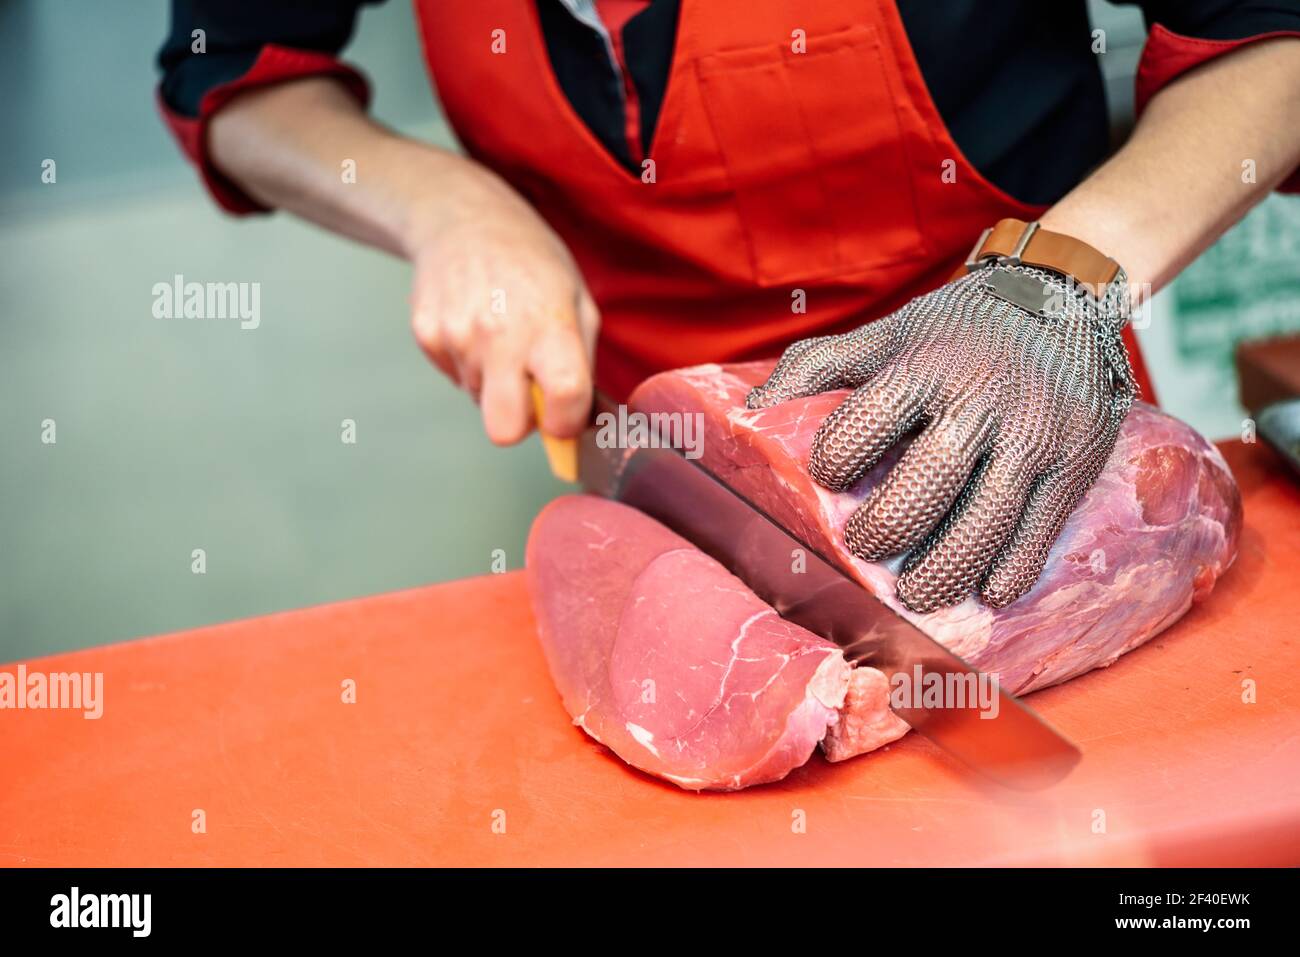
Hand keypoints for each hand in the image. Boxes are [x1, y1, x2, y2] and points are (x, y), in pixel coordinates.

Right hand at [408, 174, 598, 443]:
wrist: (463, 217)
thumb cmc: (531, 262)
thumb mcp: (577, 300)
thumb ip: (583, 365)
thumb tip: (590, 424)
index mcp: (549, 325)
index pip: (564, 399)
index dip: (567, 423)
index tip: (565, 416)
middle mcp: (500, 335)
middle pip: (504, 430)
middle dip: (519, 423)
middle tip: (528, 392)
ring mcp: (457, 336)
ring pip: (479, 400)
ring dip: (494, 381)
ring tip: (500, 334)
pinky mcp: (426, 336)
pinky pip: (455, 377)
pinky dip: (467, 363)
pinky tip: (474, 324)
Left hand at [747, 265, 1134, 611]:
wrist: (1062, 300)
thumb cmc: (956, 329)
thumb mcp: (888, 332)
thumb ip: (818, 366)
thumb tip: (750, 409)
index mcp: (925, 365)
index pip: (868, 423)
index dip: (838, 460)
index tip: (831, 479)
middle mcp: (982, 400)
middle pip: (926, 483)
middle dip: (886, 528)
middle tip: (866, 547)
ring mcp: (1034, 435)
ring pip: (986, 519)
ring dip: (944, 568)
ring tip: (916, 594)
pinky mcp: (1076, 464)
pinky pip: (1041, 529)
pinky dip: (1012, 568)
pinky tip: (987, 589)